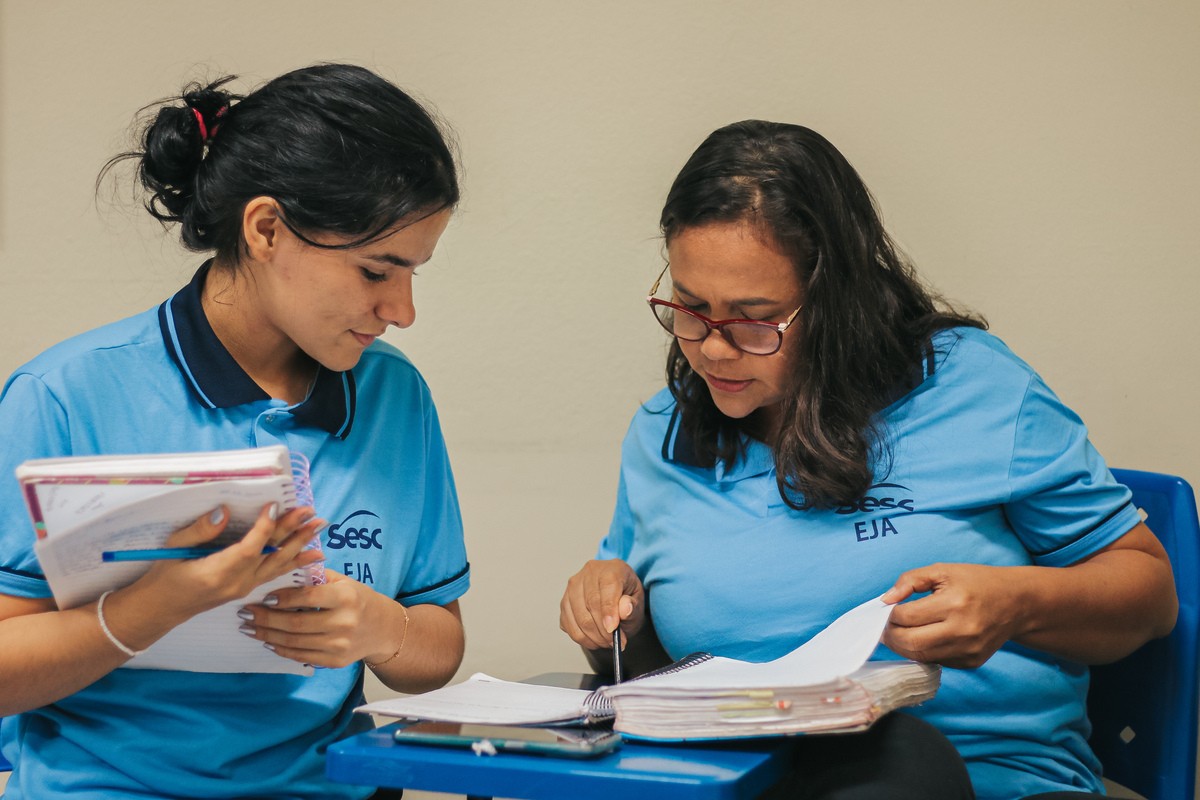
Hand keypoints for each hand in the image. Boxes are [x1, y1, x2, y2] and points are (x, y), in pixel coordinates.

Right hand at [138, 503, 325, 620]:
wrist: (162, 608)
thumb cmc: (164, 575)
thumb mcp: (174, 548)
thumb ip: (200, 531)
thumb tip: (223, 511)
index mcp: (217, 573)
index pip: (249, 548)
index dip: (265, 527)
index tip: (276, 505)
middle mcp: (236, 583)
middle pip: (271, 554)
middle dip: (293, 531)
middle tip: (311, 512)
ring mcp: (244, 588)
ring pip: (278, 564)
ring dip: (301, 544)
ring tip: (319, 526)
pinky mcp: (247, 588)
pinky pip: (276, 573)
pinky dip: (296, 562)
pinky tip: (313, 554)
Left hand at [237, 571, 395, 668]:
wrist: (382, 628)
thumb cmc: (357, 599)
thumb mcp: (344, 581)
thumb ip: (316, 578)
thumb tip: (281, 572)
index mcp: (346, 597)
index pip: (307, 597)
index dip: (282, 598)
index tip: (263, 596)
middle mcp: (344, 622)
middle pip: (296, 623)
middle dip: (265, 619)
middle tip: (245, 613)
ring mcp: (340, 645)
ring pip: (294, 642)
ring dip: (267, 635)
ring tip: (249, 628)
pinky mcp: (335, 661)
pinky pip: (301, 656)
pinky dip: (281, 649)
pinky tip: (268, 641)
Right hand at [559, 559, 644, 650]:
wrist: (617, 595)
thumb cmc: (627, 597)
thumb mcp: (638, 601)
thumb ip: (633, 605)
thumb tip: (624, 610)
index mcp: (611, 568)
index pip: (606, 588)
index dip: (609, 611)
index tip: (613, 629)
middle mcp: (589, 573)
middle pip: (590, 604)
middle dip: (603, 629)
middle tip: (614, 642)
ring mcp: (573, 587)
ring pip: (578, 617)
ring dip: (593, 636)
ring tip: (606, 642)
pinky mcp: (564, 602)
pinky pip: (568, 625)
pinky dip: (582, 637)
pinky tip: (594, 639)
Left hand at [881, 562, 1023, 668]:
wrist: (1017, 603)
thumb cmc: (976, 582)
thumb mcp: (943, 570)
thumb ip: (910, 580)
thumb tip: (885, 600)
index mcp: (954, 603)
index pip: (907, 616)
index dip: (889, 614)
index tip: (886, 609)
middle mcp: (963, 631)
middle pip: (911, 642)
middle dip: (890, 635)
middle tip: (885, 625)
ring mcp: (969, 650)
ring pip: (921, 656)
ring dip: (903, 646)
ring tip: (898, 632)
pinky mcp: (972, 662)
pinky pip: (936, 661)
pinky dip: (923, 652)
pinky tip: (922, 638)